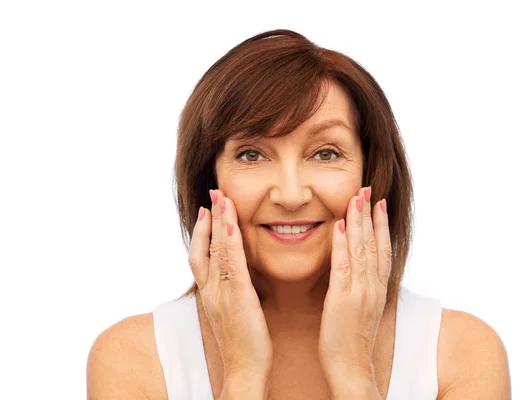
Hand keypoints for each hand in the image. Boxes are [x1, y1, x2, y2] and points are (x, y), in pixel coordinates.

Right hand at [188, 189, 272, 383]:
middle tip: (213, 193)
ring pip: (216, 250)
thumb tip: (239, 277)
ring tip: (222, 198)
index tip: (207, 211)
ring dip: (219, 222)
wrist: (244, 370)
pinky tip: (232, 223)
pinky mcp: (237, 297)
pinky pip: (231, 263)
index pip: (200, 256)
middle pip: (205, 246)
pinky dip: (229, 241)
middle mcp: (211, 290)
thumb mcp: (234, 313)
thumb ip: (233, 292)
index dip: (202, 232)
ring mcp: (221, 292)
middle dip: (209, 219)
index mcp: (211, 293)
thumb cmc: (244, 344)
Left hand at [318, 186, 390, 385]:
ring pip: (361, 250)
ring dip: (358, 222)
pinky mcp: (342, 300)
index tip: (379, 203)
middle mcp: (372, 287)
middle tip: (368, 189)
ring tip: (356, 198)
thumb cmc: (352, 340)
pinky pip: (342, 267)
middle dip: (370, 214)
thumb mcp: (363, 308)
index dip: (381, 225)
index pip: (383, 250)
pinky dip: (341, 245)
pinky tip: (338, 226)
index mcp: (378, 289)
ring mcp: (359, 293)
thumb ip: (362, 286)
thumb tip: (358, 266)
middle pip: (374, 244)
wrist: (351, 368)